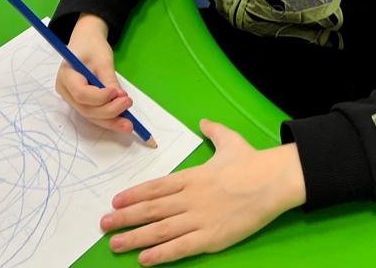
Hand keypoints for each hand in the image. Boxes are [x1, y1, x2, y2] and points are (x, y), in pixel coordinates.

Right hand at [55, 15, 134, 135]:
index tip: (117, 93)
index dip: (99, 97)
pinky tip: (122, 122)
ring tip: (129, 123)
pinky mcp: (81, 102)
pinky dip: (108, 118)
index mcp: (66, 75)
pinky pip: (94, 113)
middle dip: (109, 111)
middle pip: (86, 108)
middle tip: (128, 103)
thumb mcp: (103, 59)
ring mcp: (72, 99)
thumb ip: (109, 79)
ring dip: (111, 120)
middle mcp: (65, 91)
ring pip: (91, 115)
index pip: (81, 93)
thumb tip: (120, 98)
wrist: (86, 41)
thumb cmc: (92, 46)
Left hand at [100, 120, 305, 263]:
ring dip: (134, 237)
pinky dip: (160, 254)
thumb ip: (212, 131)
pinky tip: (143, 259)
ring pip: (160, 230)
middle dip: (125, 217)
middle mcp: (189, 198)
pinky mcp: (210, 238)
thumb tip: (203, 121)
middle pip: (151, 209)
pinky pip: (180, 247)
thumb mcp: (229, 140)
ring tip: (114, 244)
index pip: (156, 187)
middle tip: (103, 224)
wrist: (271, 181)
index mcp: (192, 176)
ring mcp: (198, 219)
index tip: (116, 201)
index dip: (134, 195)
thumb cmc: (251, 161)